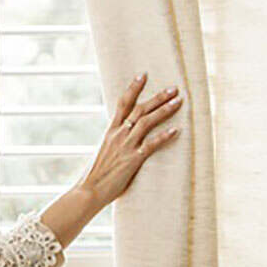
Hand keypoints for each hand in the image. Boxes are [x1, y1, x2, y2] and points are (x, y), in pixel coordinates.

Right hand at [73, 72, 183, 206]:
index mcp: (109, 131)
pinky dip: (165, 137)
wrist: (87, 191)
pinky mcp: (132, 159)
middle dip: (157, 97)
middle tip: (174, 88)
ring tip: (178, 102)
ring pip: (146, 122)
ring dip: (164, 110)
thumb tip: (122, 139)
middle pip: (139, 109)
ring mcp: (125, 146)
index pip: (122, 103)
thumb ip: (114, 143)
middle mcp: (117, 135)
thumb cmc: (94, 176)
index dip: (133, 88)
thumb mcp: (103, 153)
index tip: (143, 75)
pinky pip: (151, 145)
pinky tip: (177, 130)